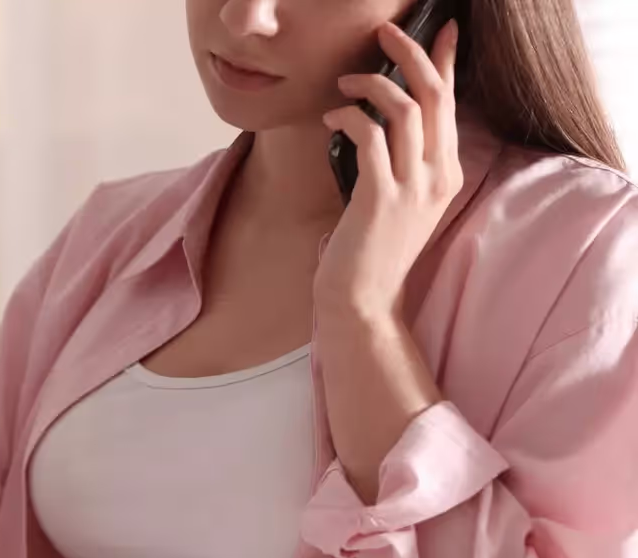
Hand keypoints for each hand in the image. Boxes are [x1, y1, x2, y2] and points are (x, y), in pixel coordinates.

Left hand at [315, 19, 464, 323]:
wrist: (363, 302)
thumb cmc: (370, 251)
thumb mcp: (396, 200)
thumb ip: (398, 163)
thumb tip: (377, 120)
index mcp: (447, 173)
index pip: (451, 103)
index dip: (446, 61)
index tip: (441, 29)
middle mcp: (438, 175)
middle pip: (435, 94)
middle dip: (411, 53)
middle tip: (385, 32)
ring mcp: (413, 187)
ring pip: (405, 108)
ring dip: (372, 83)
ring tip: (345, 82)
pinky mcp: (382, 198)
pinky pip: (370, 136)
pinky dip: (350, 116)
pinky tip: (332, 118)